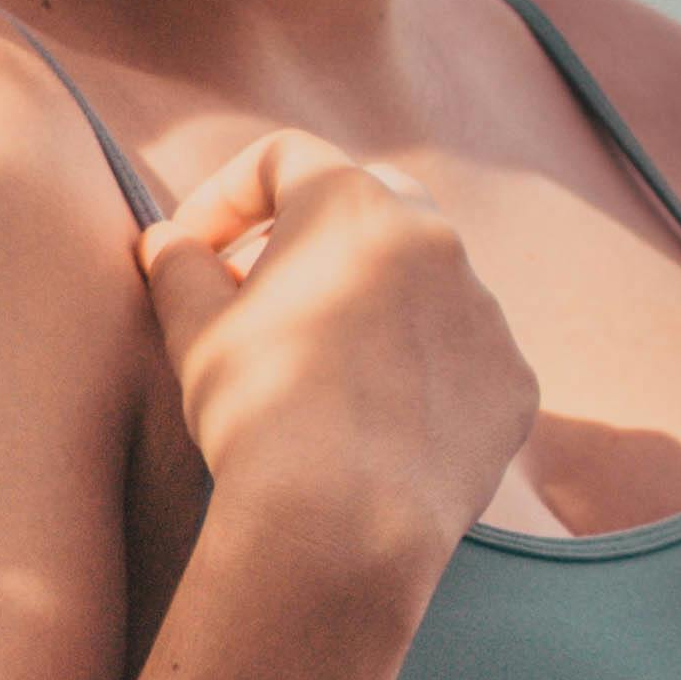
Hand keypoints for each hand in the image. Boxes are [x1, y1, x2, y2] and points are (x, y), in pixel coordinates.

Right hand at [141, 131, 537, 597]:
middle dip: (310, 236)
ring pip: (423, 281)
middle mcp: (433, 236)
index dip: (225, 196)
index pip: (281, 159)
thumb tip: (168, 243)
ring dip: (371, 304)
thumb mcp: (194, 331)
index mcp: (351, 203)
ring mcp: (484, 308)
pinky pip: (461, 356)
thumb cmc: (258, 412)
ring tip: (321, 368)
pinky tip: (380, 422)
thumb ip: (178, 268)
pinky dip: (421, 371)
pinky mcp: (512, 379)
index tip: (193, 251)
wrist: (345, 520)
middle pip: (367, 203)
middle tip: (262, 292)